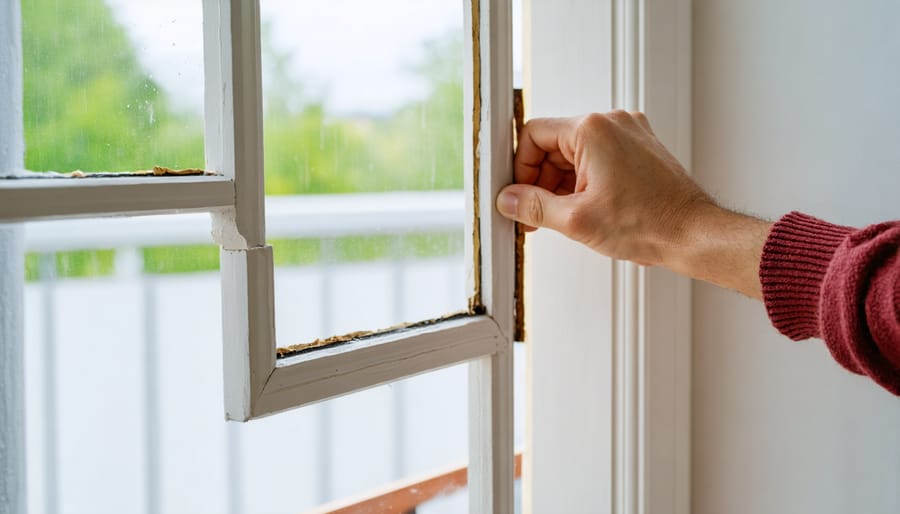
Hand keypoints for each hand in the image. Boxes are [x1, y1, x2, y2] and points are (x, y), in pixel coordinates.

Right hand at [496, 111, 771, 297]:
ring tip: (567, 217)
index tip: (521, 195)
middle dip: (542, 180)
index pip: (534, 135)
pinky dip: (585, 181)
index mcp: (593, 129)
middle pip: (554, 144)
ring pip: (575, 153)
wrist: (692, 235)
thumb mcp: (576, 220)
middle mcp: (613, 123)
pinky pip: (598, 157)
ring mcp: (630, 133)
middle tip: (538, 214)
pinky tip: (587, 209)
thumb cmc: (649, 224)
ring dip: (563, 184)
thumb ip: (533, 207)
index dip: (521, 169)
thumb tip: (509, 200)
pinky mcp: (640, 148)